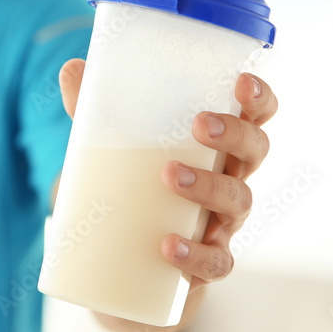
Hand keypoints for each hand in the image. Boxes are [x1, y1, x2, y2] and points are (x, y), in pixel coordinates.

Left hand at [56, 58, 277, 309]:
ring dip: (209, 186)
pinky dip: (196, 256)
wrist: (123, 258)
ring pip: (238, 202)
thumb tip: (72, 68)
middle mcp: (232, 177)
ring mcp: (224, 222)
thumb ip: (94, 109)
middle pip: (256, 151)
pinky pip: (216, 262)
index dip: (260, 98)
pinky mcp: (207, 263)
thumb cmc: (132, 183)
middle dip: (234, 135)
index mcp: (219, 143)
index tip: (241, 82)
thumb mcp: (113, 144)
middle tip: (198, 125)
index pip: (256, 115)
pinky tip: (170, 247)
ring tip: (170, 175)